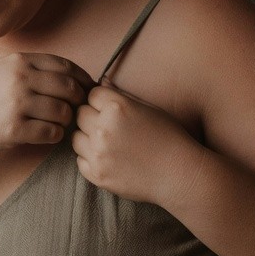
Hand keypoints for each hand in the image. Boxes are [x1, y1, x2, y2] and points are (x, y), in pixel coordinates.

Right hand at [0, 53, 93, 153]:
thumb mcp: (3, 68)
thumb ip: (33, 68)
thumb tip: (72, 76)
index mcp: (20, 61)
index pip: (66, 66)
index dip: (83, 79)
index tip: (88, 89)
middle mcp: (20, 79)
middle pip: (69, 88)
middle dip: (80, 100)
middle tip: (79, 110)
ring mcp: (17, 104)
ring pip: (63, 112)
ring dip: (67, 120)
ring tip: (59, 123)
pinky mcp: (14, 129)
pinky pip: (51, 133)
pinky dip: (56, 135)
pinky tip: (49, 134)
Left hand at [71, 79, 200, 207]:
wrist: (178, 173)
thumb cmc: (168, 137)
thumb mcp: (148, 108)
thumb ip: (121, 95)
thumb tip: (100, 81)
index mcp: (117, 107)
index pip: (91, 95)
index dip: (100, 101)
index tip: (111, 110)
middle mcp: (103, 129)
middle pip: (80, 115)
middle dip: (92, 118)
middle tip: (110, 128)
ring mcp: (98, 153)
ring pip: (76, 138)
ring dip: (87, 138)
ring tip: (109, 144)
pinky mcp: (97, 174)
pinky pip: (80, 160)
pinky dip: (90, 159)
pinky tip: (109, 159)